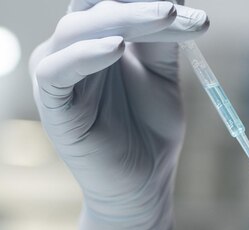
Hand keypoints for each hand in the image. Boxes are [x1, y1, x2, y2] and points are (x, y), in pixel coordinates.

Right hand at [30, 0, 208, 229]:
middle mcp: (76, 48)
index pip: (114, 0)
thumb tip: (175, 0)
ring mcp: (61, 72)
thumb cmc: (152, 131)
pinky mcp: (53, 102)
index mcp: (100, 38)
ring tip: (166, 16)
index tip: (186, 5)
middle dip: (139, 3)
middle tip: (177, 7)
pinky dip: (86, 54)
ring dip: (126, 19)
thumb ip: (162, 41)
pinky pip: (60, 69)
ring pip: (80, 29)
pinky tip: (116, 49)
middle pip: (97, 7)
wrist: (144, 183)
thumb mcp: (163, 78)